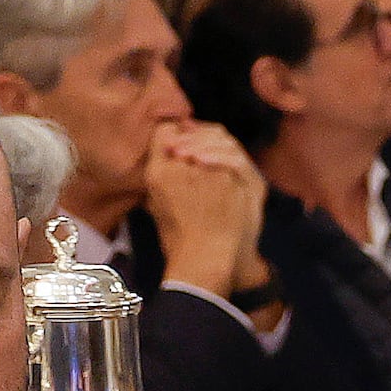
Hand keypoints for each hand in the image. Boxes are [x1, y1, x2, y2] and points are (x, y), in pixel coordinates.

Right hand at [140, 119, 268, 297]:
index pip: (164, 131)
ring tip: (214, 158)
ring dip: (215, 144)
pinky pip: (233, 156)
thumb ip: (161, 178)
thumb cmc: (178, 240)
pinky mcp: (232, 176)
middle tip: (200, 140)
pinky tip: (230, 170)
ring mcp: (208, 169)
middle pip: (190, 131)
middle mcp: (181, 165)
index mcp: (158, 173)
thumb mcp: (156, 206)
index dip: (174, 131)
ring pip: (215, 139)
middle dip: (196, 135)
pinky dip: (232, 159)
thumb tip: (166, 158)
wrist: (206, 259)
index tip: (181, 137)